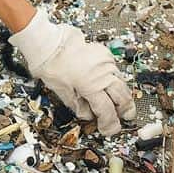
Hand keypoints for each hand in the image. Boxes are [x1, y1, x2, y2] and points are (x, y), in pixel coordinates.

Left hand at [10, 9, 135, 135]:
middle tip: (123, 117)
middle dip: (125, 110)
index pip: (107, 111)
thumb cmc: (50, 65)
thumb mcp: (61, 92)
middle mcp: (103, 74)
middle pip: (123, 97)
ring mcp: (106, 62)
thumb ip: (78, 106)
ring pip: (122, 83)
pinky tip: (108, 85)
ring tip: (118, 103)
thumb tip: (89, 115)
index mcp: (91, 86)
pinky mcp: (104, 54)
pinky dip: (114, 80)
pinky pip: (115, 70)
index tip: (107, 130)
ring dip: (121, 95)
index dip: (109, 124)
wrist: (48, 42)